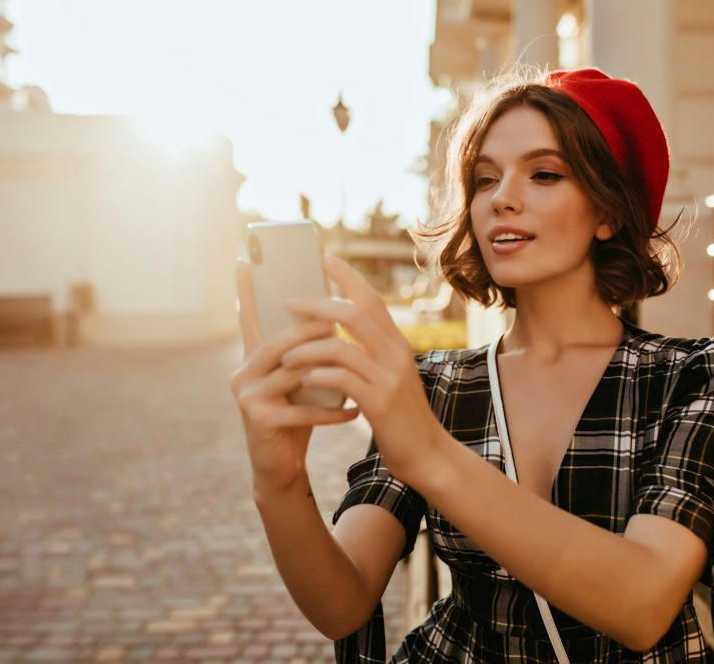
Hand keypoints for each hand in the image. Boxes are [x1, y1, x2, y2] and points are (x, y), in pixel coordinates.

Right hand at [230, 259, 360, 496]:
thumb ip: (304, 352)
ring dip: (326, 368)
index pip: (250, 317)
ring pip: (292, 372)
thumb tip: (330, 314)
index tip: (244, 258)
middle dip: (310, 329)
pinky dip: (332, 410)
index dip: (245, 289)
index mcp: (253, 358)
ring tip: (353, 361)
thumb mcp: (300, 380)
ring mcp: (247, 396)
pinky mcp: (259, 420)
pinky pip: (302, 409)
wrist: (281, 467)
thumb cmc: (296, 417)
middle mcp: (243, 372)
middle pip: (279, 341)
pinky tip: (354, 412)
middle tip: (335, 315)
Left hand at [278, 254, 443, 484]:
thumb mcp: (391, 378)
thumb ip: (373, 355)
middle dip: (317, 303)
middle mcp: (396, 354)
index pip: (371, 299)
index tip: (324, 257)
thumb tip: (341, 336)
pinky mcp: (379, 403)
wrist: (428, 456)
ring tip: (285, 353)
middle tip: (288, 301)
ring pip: (341, 346)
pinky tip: (302, 379)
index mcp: (398, 344)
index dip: (347, 276)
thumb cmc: (402, 419)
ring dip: (307, 346)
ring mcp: (389, 378)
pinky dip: (317, 375)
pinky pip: (340, 379)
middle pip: (354, 313)